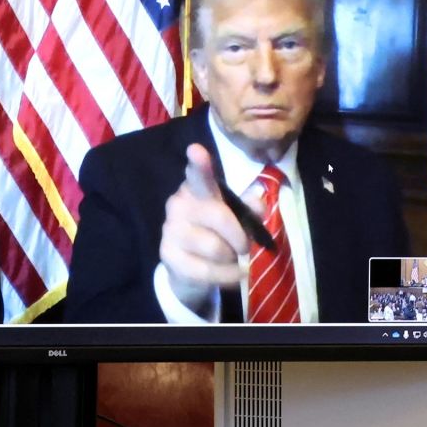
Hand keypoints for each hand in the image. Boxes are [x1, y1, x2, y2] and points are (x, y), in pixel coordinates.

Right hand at [158, 144, 261, 314]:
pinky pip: (207, 270)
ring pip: (215, 247)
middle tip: (245, 247)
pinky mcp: (168, 255)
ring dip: (232, 258)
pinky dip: (228, 276)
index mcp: (197, 189)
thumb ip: (250, 208)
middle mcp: (178, 204)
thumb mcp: (238, 218)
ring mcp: (170, 230)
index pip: (198, 174)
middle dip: (241, 236)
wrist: (189, 268)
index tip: (196, 150)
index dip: (199, 164)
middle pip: (220, 216)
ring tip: (230, 258)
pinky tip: (233, 274)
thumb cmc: (217, 234)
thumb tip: (258, 202)